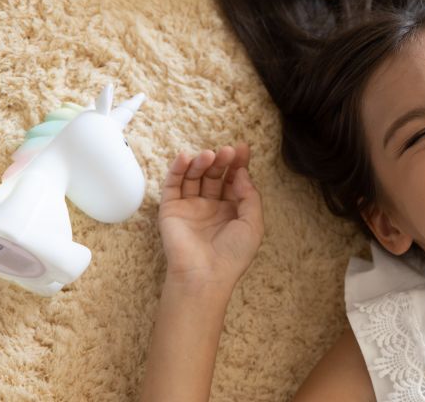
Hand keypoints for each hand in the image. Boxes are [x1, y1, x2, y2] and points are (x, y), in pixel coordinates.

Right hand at [158, 143, 263, 290]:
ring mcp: (190, 207)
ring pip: (194, 176)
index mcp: (231, 210)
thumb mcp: (253, 224)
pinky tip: (186, 157)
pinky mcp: (171, 209)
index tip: (242, 148)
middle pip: (215, 175)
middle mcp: (210, 206)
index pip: (234, 180)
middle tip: (227, 151)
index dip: (238, 164)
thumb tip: (241, 172)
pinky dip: (178, 169)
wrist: (204, 276)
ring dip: (201, 162)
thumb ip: (250, 196)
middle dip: (221, 161)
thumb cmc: (232, 255)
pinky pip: (173, 184)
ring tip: (210, 155)